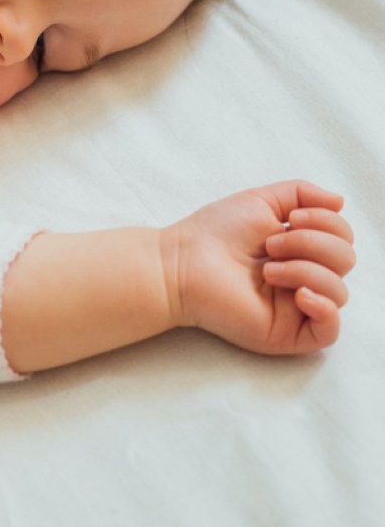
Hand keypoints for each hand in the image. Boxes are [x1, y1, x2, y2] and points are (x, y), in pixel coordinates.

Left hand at [163, 180, 354, 354]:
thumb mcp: (262, 201)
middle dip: (312, 244)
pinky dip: (324, 308)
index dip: (327, 223)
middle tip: (271, 245)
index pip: (342, 238)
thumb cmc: (214, 233)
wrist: (182, 263)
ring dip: (306, 270)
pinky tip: (300, 295)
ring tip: (267, 270)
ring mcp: (296, 307)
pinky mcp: (287, 333)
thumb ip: (302, 193)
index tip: (290, 218)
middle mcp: (303, 277)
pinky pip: (330, 331)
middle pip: (345, 260)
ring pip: (339, 291)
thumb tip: (340, 201)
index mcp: (301, 249)